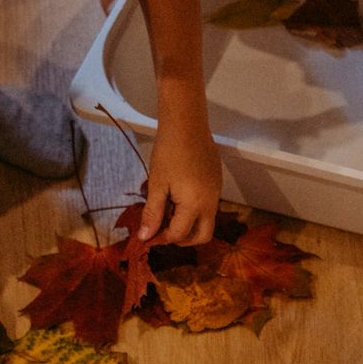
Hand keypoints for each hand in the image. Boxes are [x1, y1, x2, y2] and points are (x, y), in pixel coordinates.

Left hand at [139, 115, 222, 245]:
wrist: (187, 123)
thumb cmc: (169, 151)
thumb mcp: (157, 184)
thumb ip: (153, 213)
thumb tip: (145, 237)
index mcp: (194, 205)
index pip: (180, 234)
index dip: (162, 238)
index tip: (149, 235)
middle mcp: (210, 202)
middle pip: (202, 236)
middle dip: (184, 240)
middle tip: (165, 232)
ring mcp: (216, 192)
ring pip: (207, 221)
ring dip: (190, 224)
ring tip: (170, 210)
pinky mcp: (217, 182)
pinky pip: (209, 205)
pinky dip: (196, 210)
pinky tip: (180, 196)